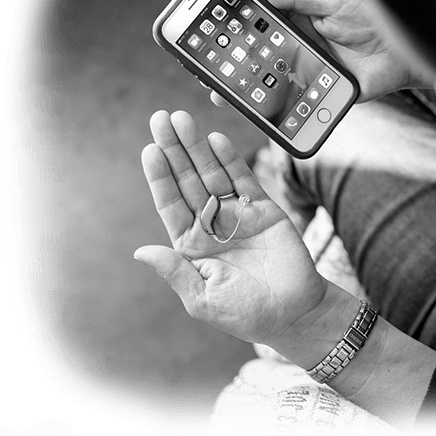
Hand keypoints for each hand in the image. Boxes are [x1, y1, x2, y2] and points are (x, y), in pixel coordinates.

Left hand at [134, 110, 326, 347]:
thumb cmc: (246, 314)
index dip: (160, 177)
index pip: (170, 203)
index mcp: (191, 245)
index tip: (149, 150)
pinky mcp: (264, 210)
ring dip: (197, 147)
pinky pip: (244, 180)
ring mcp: (237, 215)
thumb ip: (174, 271)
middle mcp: (211, 225)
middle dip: (174, 149)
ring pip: (213, 173)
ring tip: (182, 120)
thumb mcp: (202, 299)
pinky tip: (215, 139)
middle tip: (160, 119)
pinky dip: (230, 159)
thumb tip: (140, 251)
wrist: (295, 316)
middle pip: (188, 180)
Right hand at [210, 0, 434, 107]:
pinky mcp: (320, 94)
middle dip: (233, 69)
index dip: (237, 35)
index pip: (260, 29)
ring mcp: (309, 74)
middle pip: (259, 61)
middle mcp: (300, 50)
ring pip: (271, 84)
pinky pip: (295, 103)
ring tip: (225, 96)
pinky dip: (277, 109)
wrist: (406, 54)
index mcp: (299, 24)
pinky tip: (259, 112)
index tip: (213, 39)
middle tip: (208, 74)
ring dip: (248, 91)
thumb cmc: (374, 20)